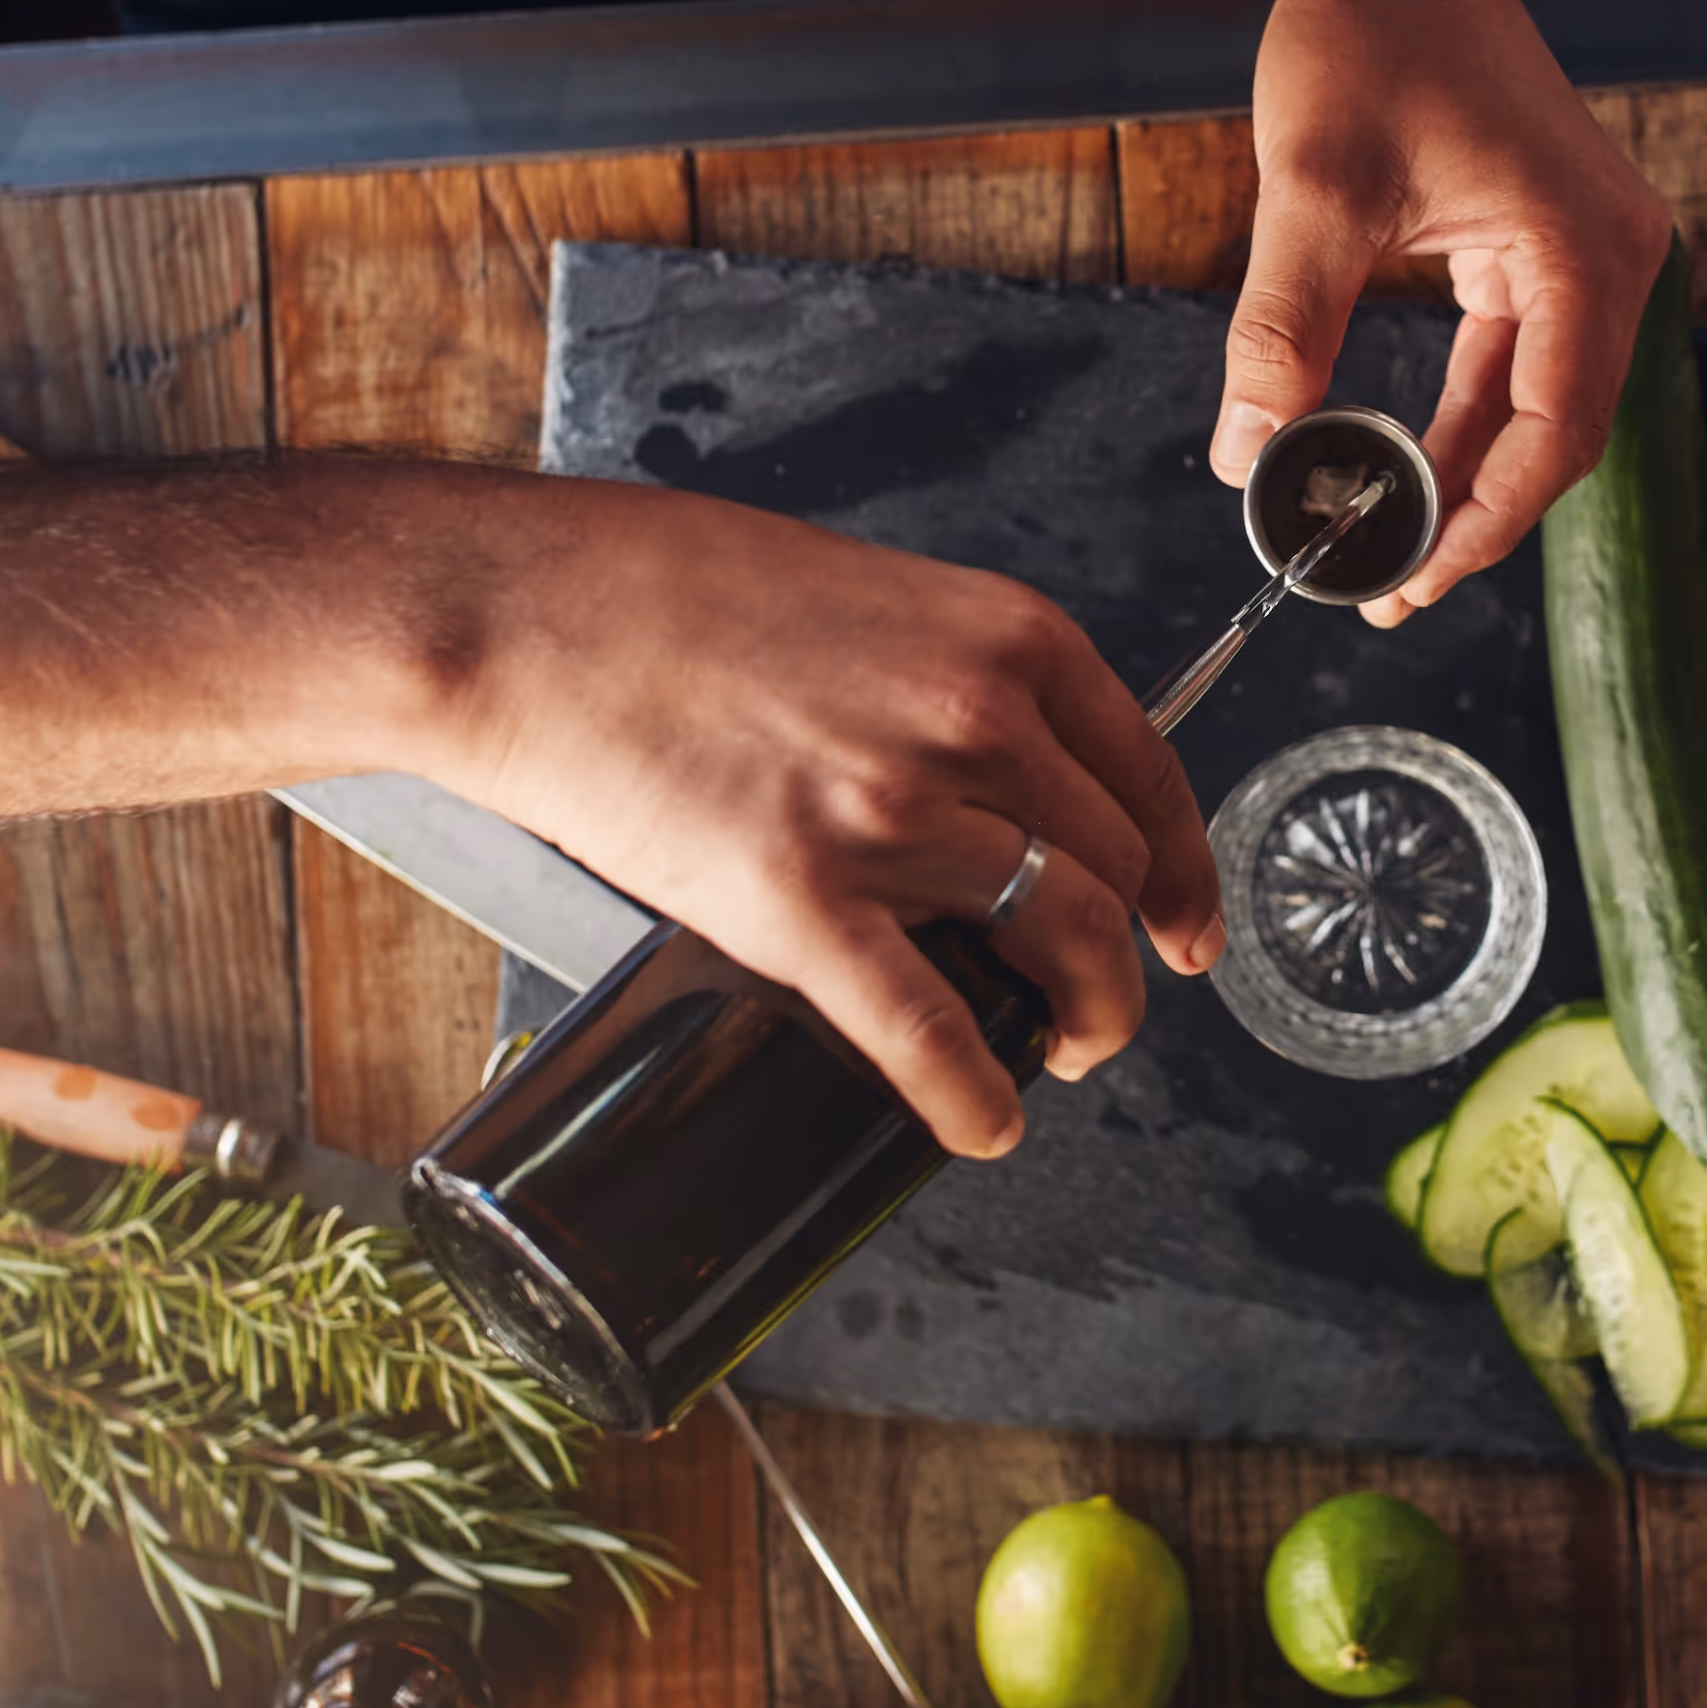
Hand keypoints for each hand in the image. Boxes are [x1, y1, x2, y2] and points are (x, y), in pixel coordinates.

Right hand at [426, 482, 1223, 1157]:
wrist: (522, 612)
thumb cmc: (659, 587)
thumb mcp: (859, 594)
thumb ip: (938, 674)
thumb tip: (977, 761)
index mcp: (1002, 637)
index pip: (1149, 771)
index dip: (1182, 866)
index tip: (1183, 920)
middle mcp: (975, 720)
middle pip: (1116, 867)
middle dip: (1129, 953)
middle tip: (1101, 996)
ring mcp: (894, 814)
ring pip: (1066, 941)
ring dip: (1090, 1018)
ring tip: (1067, 1052)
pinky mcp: (800, 900)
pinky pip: (930, 1028)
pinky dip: (976, 1093)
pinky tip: (987, 1121)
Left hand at [1216, 0, 1670, 618]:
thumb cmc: (1369, 32)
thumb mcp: (1312, 189)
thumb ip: (1283, 331)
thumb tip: (1247, 456)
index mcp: (1584, 249)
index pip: (1553, 431)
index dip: (1485, 521)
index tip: (1412, 577)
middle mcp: (1611, 256)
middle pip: (1558, 433)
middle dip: (1474, 516)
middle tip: (1389, 585)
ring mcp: (1586, 251)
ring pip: (1537, 405)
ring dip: (1466, 475)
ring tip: (1389, 548)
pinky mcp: (1545, 245)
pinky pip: (1516, 361)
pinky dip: (1464, 418)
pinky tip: (1402, 468)